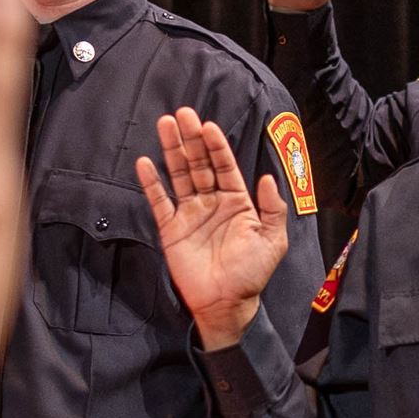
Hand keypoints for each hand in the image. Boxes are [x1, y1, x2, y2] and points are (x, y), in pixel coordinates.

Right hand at [136, 107, 291, 349]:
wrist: (226, 303)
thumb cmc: (252, 273)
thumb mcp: (273, 241)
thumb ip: (273, 209)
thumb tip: (267, 176)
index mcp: (237, 201)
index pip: (225, 166)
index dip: (216, 146)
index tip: (208, 126)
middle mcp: (212, 201)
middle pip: (199, 164)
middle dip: (191, 139)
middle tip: (183, 114)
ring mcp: (190, 213)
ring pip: (180, 175)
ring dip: (172, 151)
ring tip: (165, 124)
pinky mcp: (171, 228)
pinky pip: (160, 202)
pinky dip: (152, 183)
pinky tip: (146, 163)